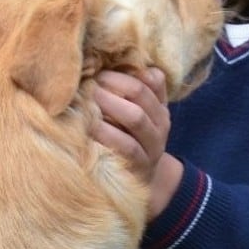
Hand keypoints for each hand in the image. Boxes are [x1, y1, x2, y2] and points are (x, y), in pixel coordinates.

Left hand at [91, 68, 182, 216]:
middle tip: (89, 83)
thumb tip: (111, 65)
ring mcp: (153, 145)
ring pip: (136, 117)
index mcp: (160, 107)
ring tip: (87, 100)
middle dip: (113, 84)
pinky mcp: (140, 165)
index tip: (98, 71)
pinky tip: (88, 128)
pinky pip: (126, 145)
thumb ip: (132, 93)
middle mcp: (161, 124)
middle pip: (141, 95)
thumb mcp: (137, 116)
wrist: (143, 183)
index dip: (123, 73)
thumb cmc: (131, 141)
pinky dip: (107, 134)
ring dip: (109, 105)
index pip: (150, 80)